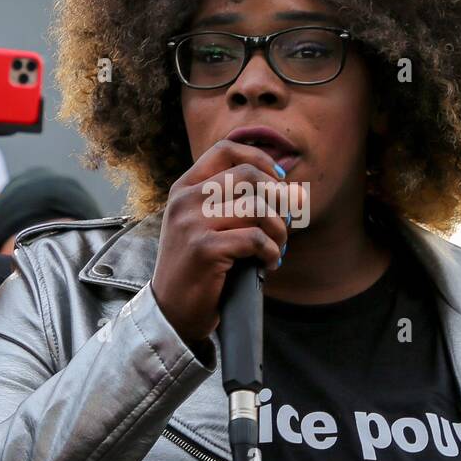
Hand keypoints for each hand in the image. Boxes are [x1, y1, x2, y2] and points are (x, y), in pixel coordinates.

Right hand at [151, 139, 288, 343]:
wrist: (171, 310)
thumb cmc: (198, 268)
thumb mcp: (203, 225)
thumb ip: (231, 202)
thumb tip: (288, 189)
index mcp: (184, 188)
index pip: (225, 150)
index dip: (260, 159)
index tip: (279, 180)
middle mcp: (185, 200)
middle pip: (248, 175)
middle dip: (278, 197)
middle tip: (286, 222)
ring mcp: (191, 223)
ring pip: (256, 207)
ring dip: (279, 230)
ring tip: (277, 248)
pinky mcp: (204, 249)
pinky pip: (255, 239)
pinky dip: (270, 252)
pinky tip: (268, 264)